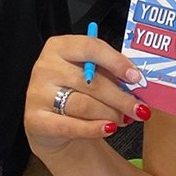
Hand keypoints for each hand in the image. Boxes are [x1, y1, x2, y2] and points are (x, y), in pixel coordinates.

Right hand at [24, 34, 148, 158]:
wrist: (49, 121)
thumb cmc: (73, 91)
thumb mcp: (88, 73)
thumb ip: (108, 72)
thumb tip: (135, 81)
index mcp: (59, 47)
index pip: (90, 48)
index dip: (116, 62)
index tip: (135, 78)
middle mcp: (45, 67)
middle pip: (90, 81)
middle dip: (120, 97)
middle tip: (139, 108)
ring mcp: (38, 93)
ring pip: (84, 105)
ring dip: (110, 114)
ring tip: (124, 119)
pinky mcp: (36, 120)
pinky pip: (71, 126)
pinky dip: (95, 129)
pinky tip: (109, 129)